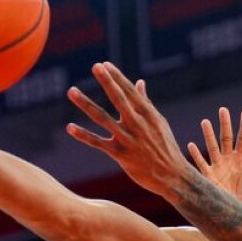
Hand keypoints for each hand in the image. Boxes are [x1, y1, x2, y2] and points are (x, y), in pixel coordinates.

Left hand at [66, 63, 187, 196]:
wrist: (172, 176)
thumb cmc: (165, 147)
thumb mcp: (159, 123)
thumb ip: (146, 103)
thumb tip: (139, 82)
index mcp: (148, 114)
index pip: (130, 91)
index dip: (117, 77)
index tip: (105, 64)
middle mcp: (138, 124)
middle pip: (119, 99)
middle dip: (107, 82)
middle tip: (95, 66)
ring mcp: (128, 139)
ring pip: (103, 118)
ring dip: (86, 104)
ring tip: (72, 91)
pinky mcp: (120, 154)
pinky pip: (98, 143)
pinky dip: (84, 135)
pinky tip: (70, 127)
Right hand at [188, 107, 241, 208]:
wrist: (236, 214)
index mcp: (241, 160)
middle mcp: (228, 161)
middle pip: (226, 138)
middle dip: (225, 124)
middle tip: (223, 109)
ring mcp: (217, 168)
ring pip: (212, 148)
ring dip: (208, 135)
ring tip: (205, 121)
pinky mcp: (209, 178)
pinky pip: (201, 165)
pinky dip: (196, 155)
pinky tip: (191, 145)